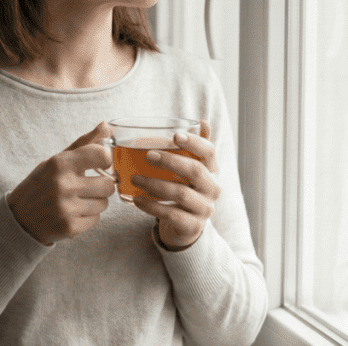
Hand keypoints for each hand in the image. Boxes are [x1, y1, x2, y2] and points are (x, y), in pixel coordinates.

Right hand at [7, 122, 116, 245]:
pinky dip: (87, 217)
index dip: (105, 160)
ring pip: (104, 203)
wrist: (19, 217)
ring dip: (95, 202)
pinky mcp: (69, 227)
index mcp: (60, 163)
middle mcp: (63, 185)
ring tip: (76, 201)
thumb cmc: (42, 184)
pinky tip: (72, 213)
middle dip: (101, 186)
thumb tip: (107, 125)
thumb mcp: (57, 160)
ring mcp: (66, 208)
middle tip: (86, 186)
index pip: (102, 155)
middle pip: (108, 185)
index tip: (99, 164)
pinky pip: (96, 219)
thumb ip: (84, 144)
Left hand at [130, 119, 219, 248]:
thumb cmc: (183, 189)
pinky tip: (137, 200)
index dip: (195, 143)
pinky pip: (172, 215)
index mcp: (212, 171)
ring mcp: (204, 209)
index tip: (175, 135)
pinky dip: (152, 206)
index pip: (209, 153)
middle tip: (148, 155)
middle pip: (195, 171)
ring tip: (135, 178)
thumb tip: (203, 121)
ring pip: (181, 193)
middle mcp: (212, 189)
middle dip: (171, 161)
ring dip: (155, 184)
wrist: (184, 226)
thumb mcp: (190, 169)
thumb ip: (194, 147)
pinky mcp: (192, 226)